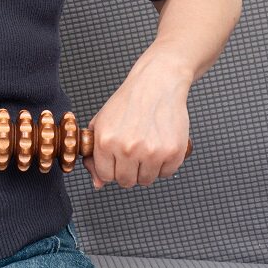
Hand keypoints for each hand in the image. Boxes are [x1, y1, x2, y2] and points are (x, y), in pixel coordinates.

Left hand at [83, 58, 191, 190]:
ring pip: (146, 180)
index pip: (105, 175)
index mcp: (106, 141)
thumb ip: (95, 155)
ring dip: (146, 169)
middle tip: (133, 153)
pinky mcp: (173, 152)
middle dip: (129, 171)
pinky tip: (160, 146)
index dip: (111, 169)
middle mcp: (128, 148)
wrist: (157, 84)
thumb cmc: (129, 102)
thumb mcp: (101, 124)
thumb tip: (97, 184)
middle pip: (126, 181)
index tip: (116, 160)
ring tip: (147, 147)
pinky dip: (164, 164)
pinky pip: (166, 173)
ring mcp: (152, 152)